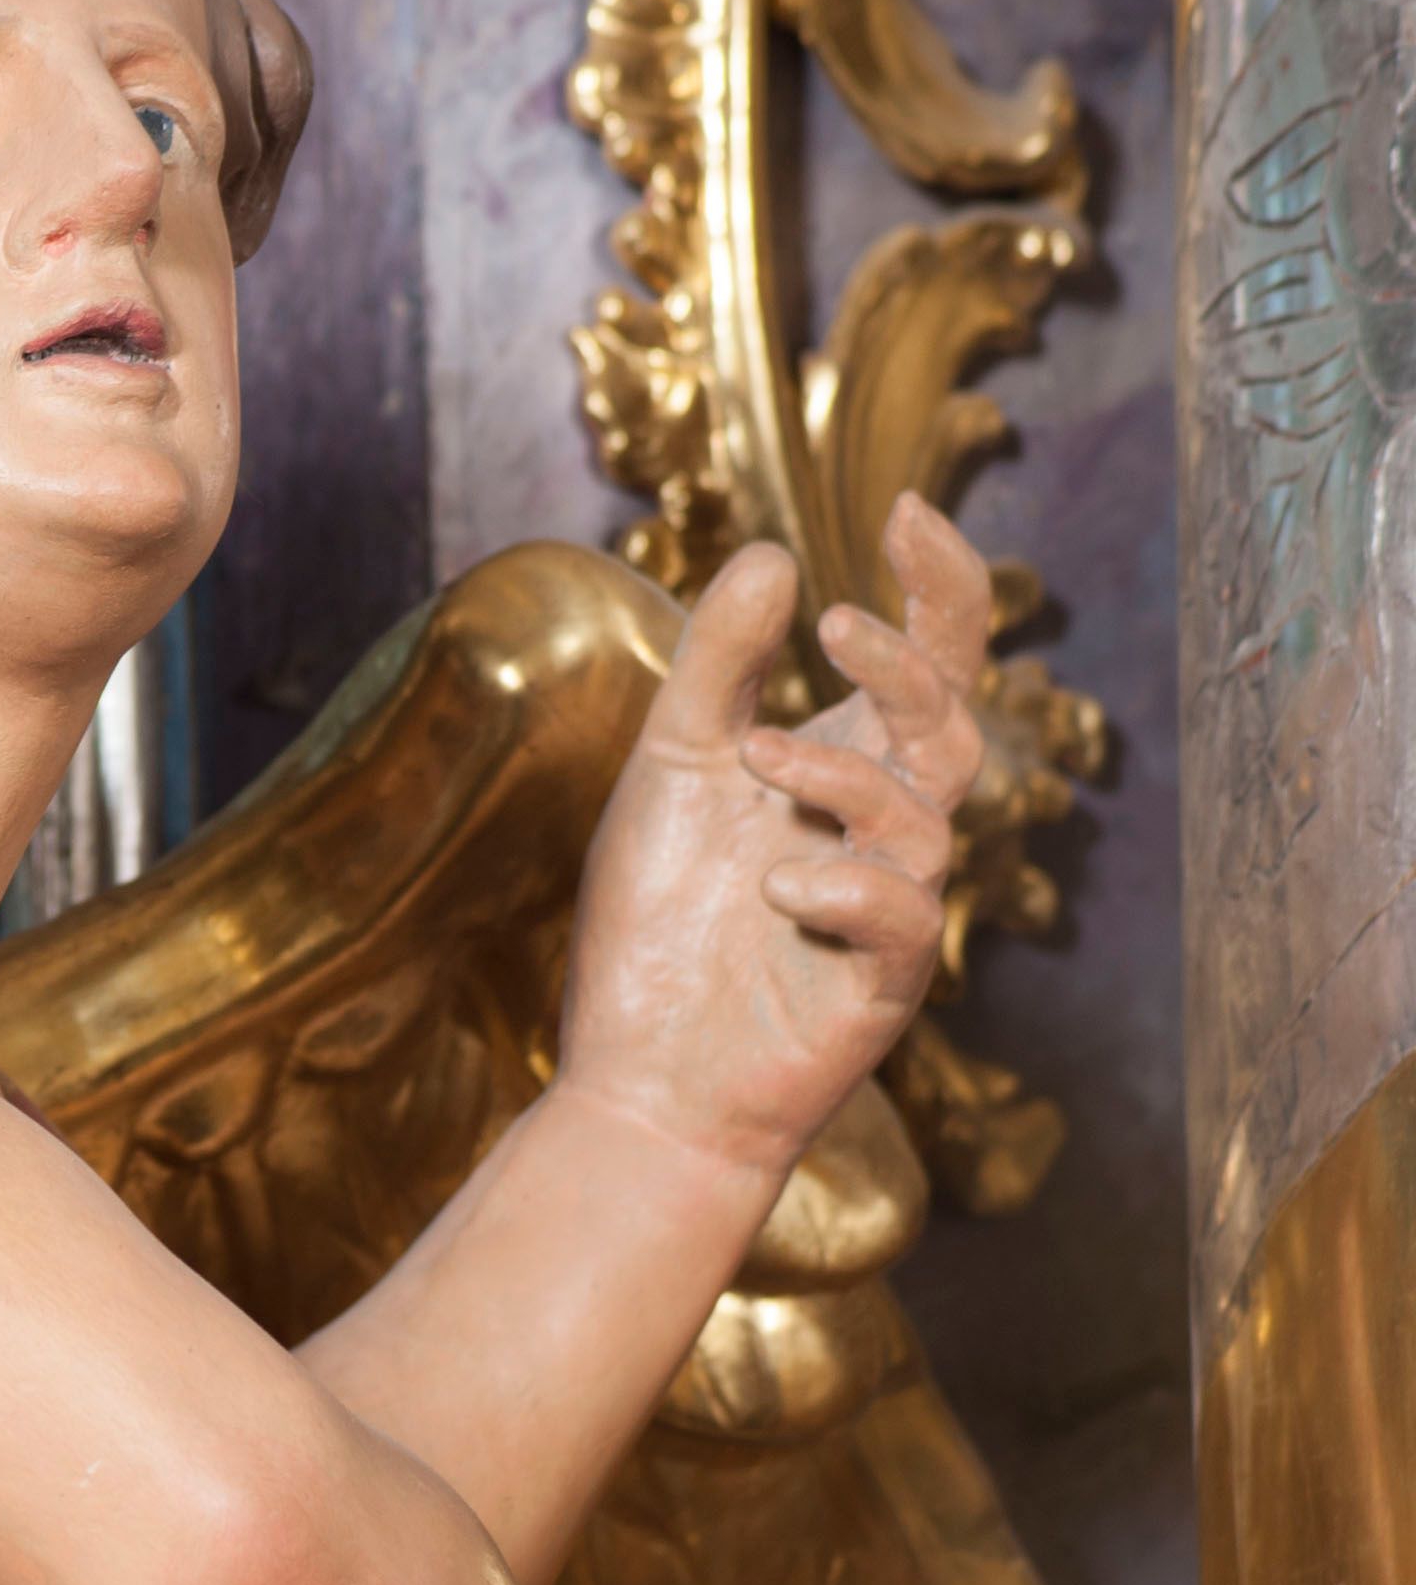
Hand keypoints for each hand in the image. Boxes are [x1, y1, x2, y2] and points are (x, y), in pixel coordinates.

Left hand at [559, 492, 990, 1190]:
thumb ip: (718, 666)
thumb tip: (772, 551)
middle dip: (905, 664)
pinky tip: (780, 883)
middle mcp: (884, 828)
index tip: (903, 509)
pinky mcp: (882, 987)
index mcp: (845, 764)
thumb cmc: (658, 926)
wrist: (635, 1076)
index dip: (937, 586)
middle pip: (949, 722)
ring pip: (926, 815)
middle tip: (833, 626)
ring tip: (759, 762)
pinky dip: (850, 888)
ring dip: (844, 773)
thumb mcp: (671, 771)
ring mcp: (892, 907)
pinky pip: (907, 919)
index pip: (928, 660)